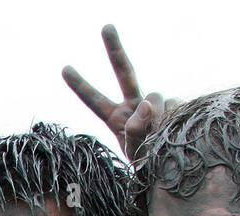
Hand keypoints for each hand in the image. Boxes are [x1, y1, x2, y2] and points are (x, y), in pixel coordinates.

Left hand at [62, 24, 176, 159]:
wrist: (172, 165)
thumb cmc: (147, 164)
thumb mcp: (135, 153)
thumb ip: (136, 131)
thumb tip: (147, 103)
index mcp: (115, 118)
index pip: (94, 100)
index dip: (80, 85)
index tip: (64, 69)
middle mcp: (133, 105)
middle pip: (124, 71)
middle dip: (115, 48)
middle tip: (106, 26)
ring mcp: (154, 103)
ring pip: (154, 97)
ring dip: (156, 115)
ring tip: (158, 135)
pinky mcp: (174, 103)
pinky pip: (174, 105)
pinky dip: (172, 117)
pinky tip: (172, 129)